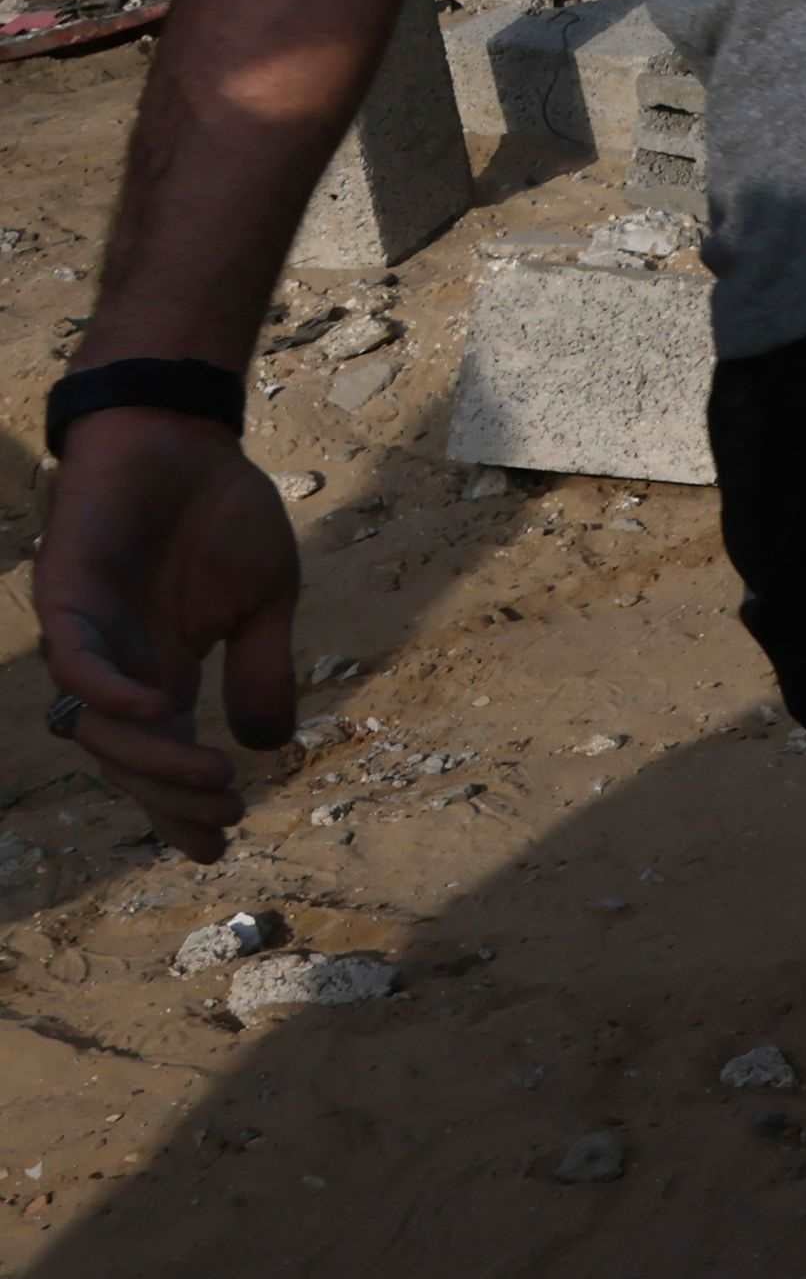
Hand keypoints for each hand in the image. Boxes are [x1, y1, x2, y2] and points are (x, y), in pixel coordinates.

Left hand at [31, 407, 300, 859]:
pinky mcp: (65, 596)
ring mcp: (88, 634)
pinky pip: (74, 663)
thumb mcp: (266, 597)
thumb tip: (266, 745)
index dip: (180, 804)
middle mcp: (118, 664)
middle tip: (223, 815)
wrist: (182, 433)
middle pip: (125, 755)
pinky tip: (156, 709)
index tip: (219, 845)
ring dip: (148, 758)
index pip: (162, 753)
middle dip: (168, 796)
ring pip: (95, 725)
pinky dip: (106, 694)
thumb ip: (262, 668)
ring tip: (210, 778)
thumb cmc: (220, 509)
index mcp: (163, 668)